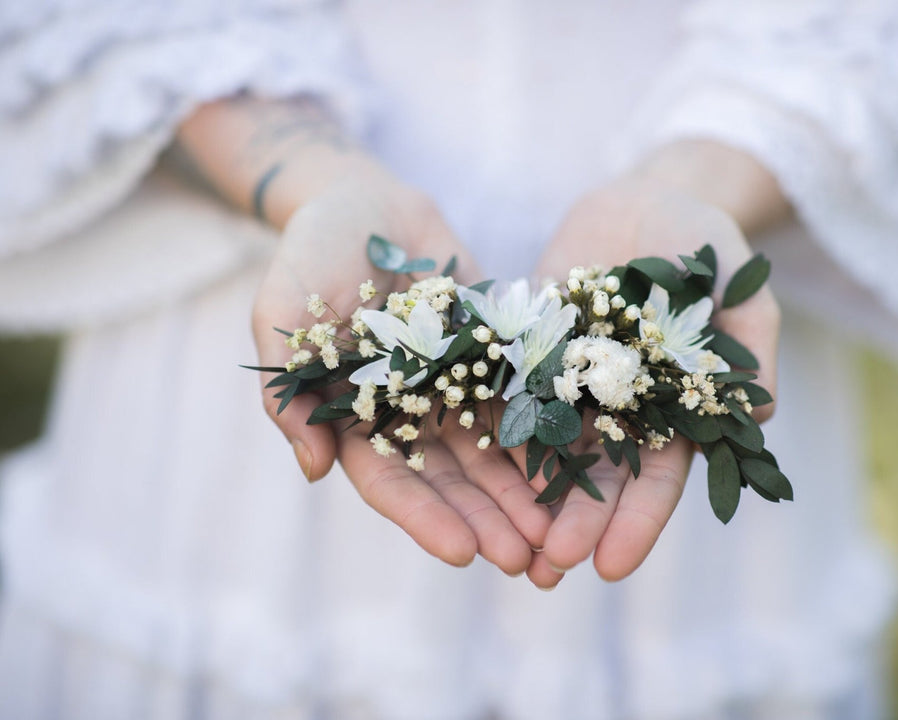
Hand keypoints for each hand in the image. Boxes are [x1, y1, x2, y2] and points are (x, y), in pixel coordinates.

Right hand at [178, 98, 550, 573]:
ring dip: (523, 497)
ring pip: (492, 454)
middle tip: (528, 563)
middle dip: (488, 522)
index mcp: (354, 417)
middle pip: (451, 481)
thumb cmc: (311, 250)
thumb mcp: (282, 311)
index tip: (463, 555)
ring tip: (560, 536)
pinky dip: (545, 436)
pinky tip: (578, 468)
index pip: (390, 481)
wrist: (367, 199)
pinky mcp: (489, 357)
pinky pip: (520, 401)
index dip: (425, 519)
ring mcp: (450, 388)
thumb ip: (289, 388)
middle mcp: (407, 414)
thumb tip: (311, 469)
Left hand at [527, 143, 784, 586]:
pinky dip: (491, 433)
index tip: (612, 567)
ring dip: (526, 500)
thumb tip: (761, 416)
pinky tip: (467, 472)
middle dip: (573, 524)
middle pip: (594, 478)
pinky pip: (507, 395)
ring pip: (545, 450)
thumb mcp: (743, 293)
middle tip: (546, 568)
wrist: (646, 200)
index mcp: (670, 411)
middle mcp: (616, 409)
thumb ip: (750, 352)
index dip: (636, 524)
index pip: (657, 480)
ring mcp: (569, 381)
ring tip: (503, 547)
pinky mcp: (529, 350)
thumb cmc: (707, 247)